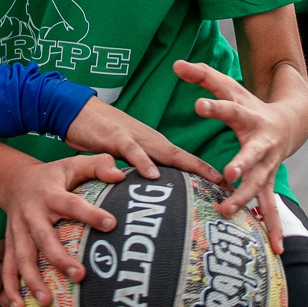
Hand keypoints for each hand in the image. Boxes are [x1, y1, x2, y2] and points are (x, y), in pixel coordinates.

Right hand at [0, 153, 129, 306]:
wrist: (13, 180)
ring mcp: (18, 232)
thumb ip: (98, 165)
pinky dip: (10, 289)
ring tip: (47, 301)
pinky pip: (7, 269)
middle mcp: (31, 214)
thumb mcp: (73, 164)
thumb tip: (121, 175)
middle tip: (79, 275)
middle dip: (59, 258)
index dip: (91, 213)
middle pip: (43, 237)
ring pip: (22, 258)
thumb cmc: (53, 176)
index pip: (72, 204)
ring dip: (33, 280)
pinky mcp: (9, 245)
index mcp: (50, 193)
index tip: (112, 223)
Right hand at [63, 96, 218, 183]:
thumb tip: (151, 197)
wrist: (76, 109)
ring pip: (166, 153)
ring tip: (207, 182)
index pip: (185, 162)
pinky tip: (153, 175)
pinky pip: (132, 151)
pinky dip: (143, 162)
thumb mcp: (123, 159)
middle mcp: (150, 141)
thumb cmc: (101, 136)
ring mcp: (135, 137)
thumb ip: (136, 175)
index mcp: (154, 147)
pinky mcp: (115, 137)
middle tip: (231, 188)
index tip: (227, 190)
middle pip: (184, 158)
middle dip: (208, 172)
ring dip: (187, 167)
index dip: (206, 175)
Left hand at [171, 57, 306, 253]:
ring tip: (225, 212)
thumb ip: (203, 75)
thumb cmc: (250, 105)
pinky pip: (271, 209)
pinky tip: (275, 250)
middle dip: (241, 165)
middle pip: (251, 155)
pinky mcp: (268, 184)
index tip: (199, 104)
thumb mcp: (229, 88)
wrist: (290, 124)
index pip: (229, 110)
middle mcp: (262, 145)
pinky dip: (273, 229)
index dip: (215, 107)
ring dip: (244, 201)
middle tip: (228, 174)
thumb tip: (176, 63)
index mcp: (249, 118)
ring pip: (258, 186)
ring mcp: (267, 167)